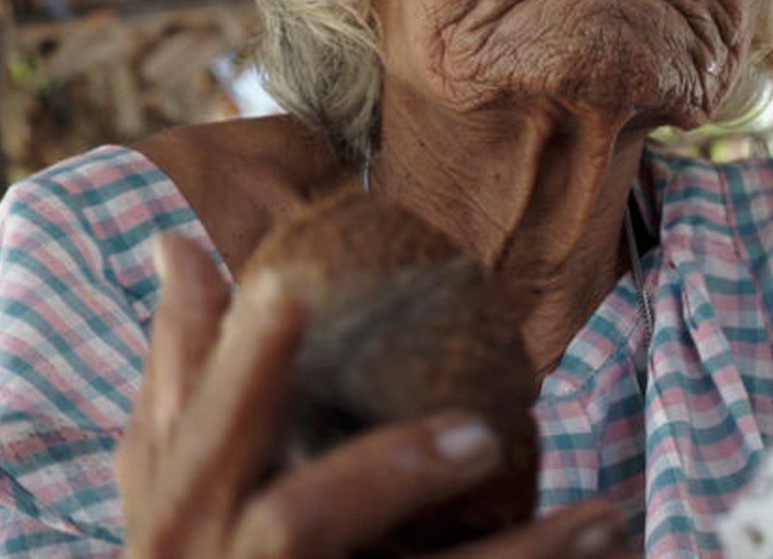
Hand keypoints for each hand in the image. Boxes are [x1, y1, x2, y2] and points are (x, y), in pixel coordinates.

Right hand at [115, 234, 630, 557]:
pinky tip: (607, 552)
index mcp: (172, 518)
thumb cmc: (185, 557)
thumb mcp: (165, 476)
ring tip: (606, 517)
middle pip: (297, 521)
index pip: (204, 435)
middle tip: (480, 432)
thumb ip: (180, 368)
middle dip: (387, 471)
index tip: (286, 290)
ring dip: (520, 554)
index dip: (241, 367)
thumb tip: (180, 244)